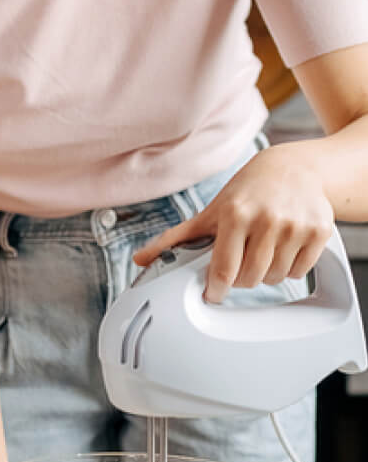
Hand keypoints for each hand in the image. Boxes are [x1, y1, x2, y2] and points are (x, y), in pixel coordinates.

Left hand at [134, 143, 334, 302]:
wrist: (292, 168)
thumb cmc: (245, 193)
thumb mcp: (209, 214)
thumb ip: (174, 240)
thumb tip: (140, 260)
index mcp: (235, 215)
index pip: (223, 271)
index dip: (215, 289)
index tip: (212, 293)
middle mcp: (267, 219)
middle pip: (249, 280)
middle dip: (241, 277)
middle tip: (240, 259)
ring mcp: (296, 225)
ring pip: (275, 278)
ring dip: (265, 273)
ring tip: (261, 249)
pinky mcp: (320, 230)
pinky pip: (300, 271)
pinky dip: (290, 268)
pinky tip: (282, 247)